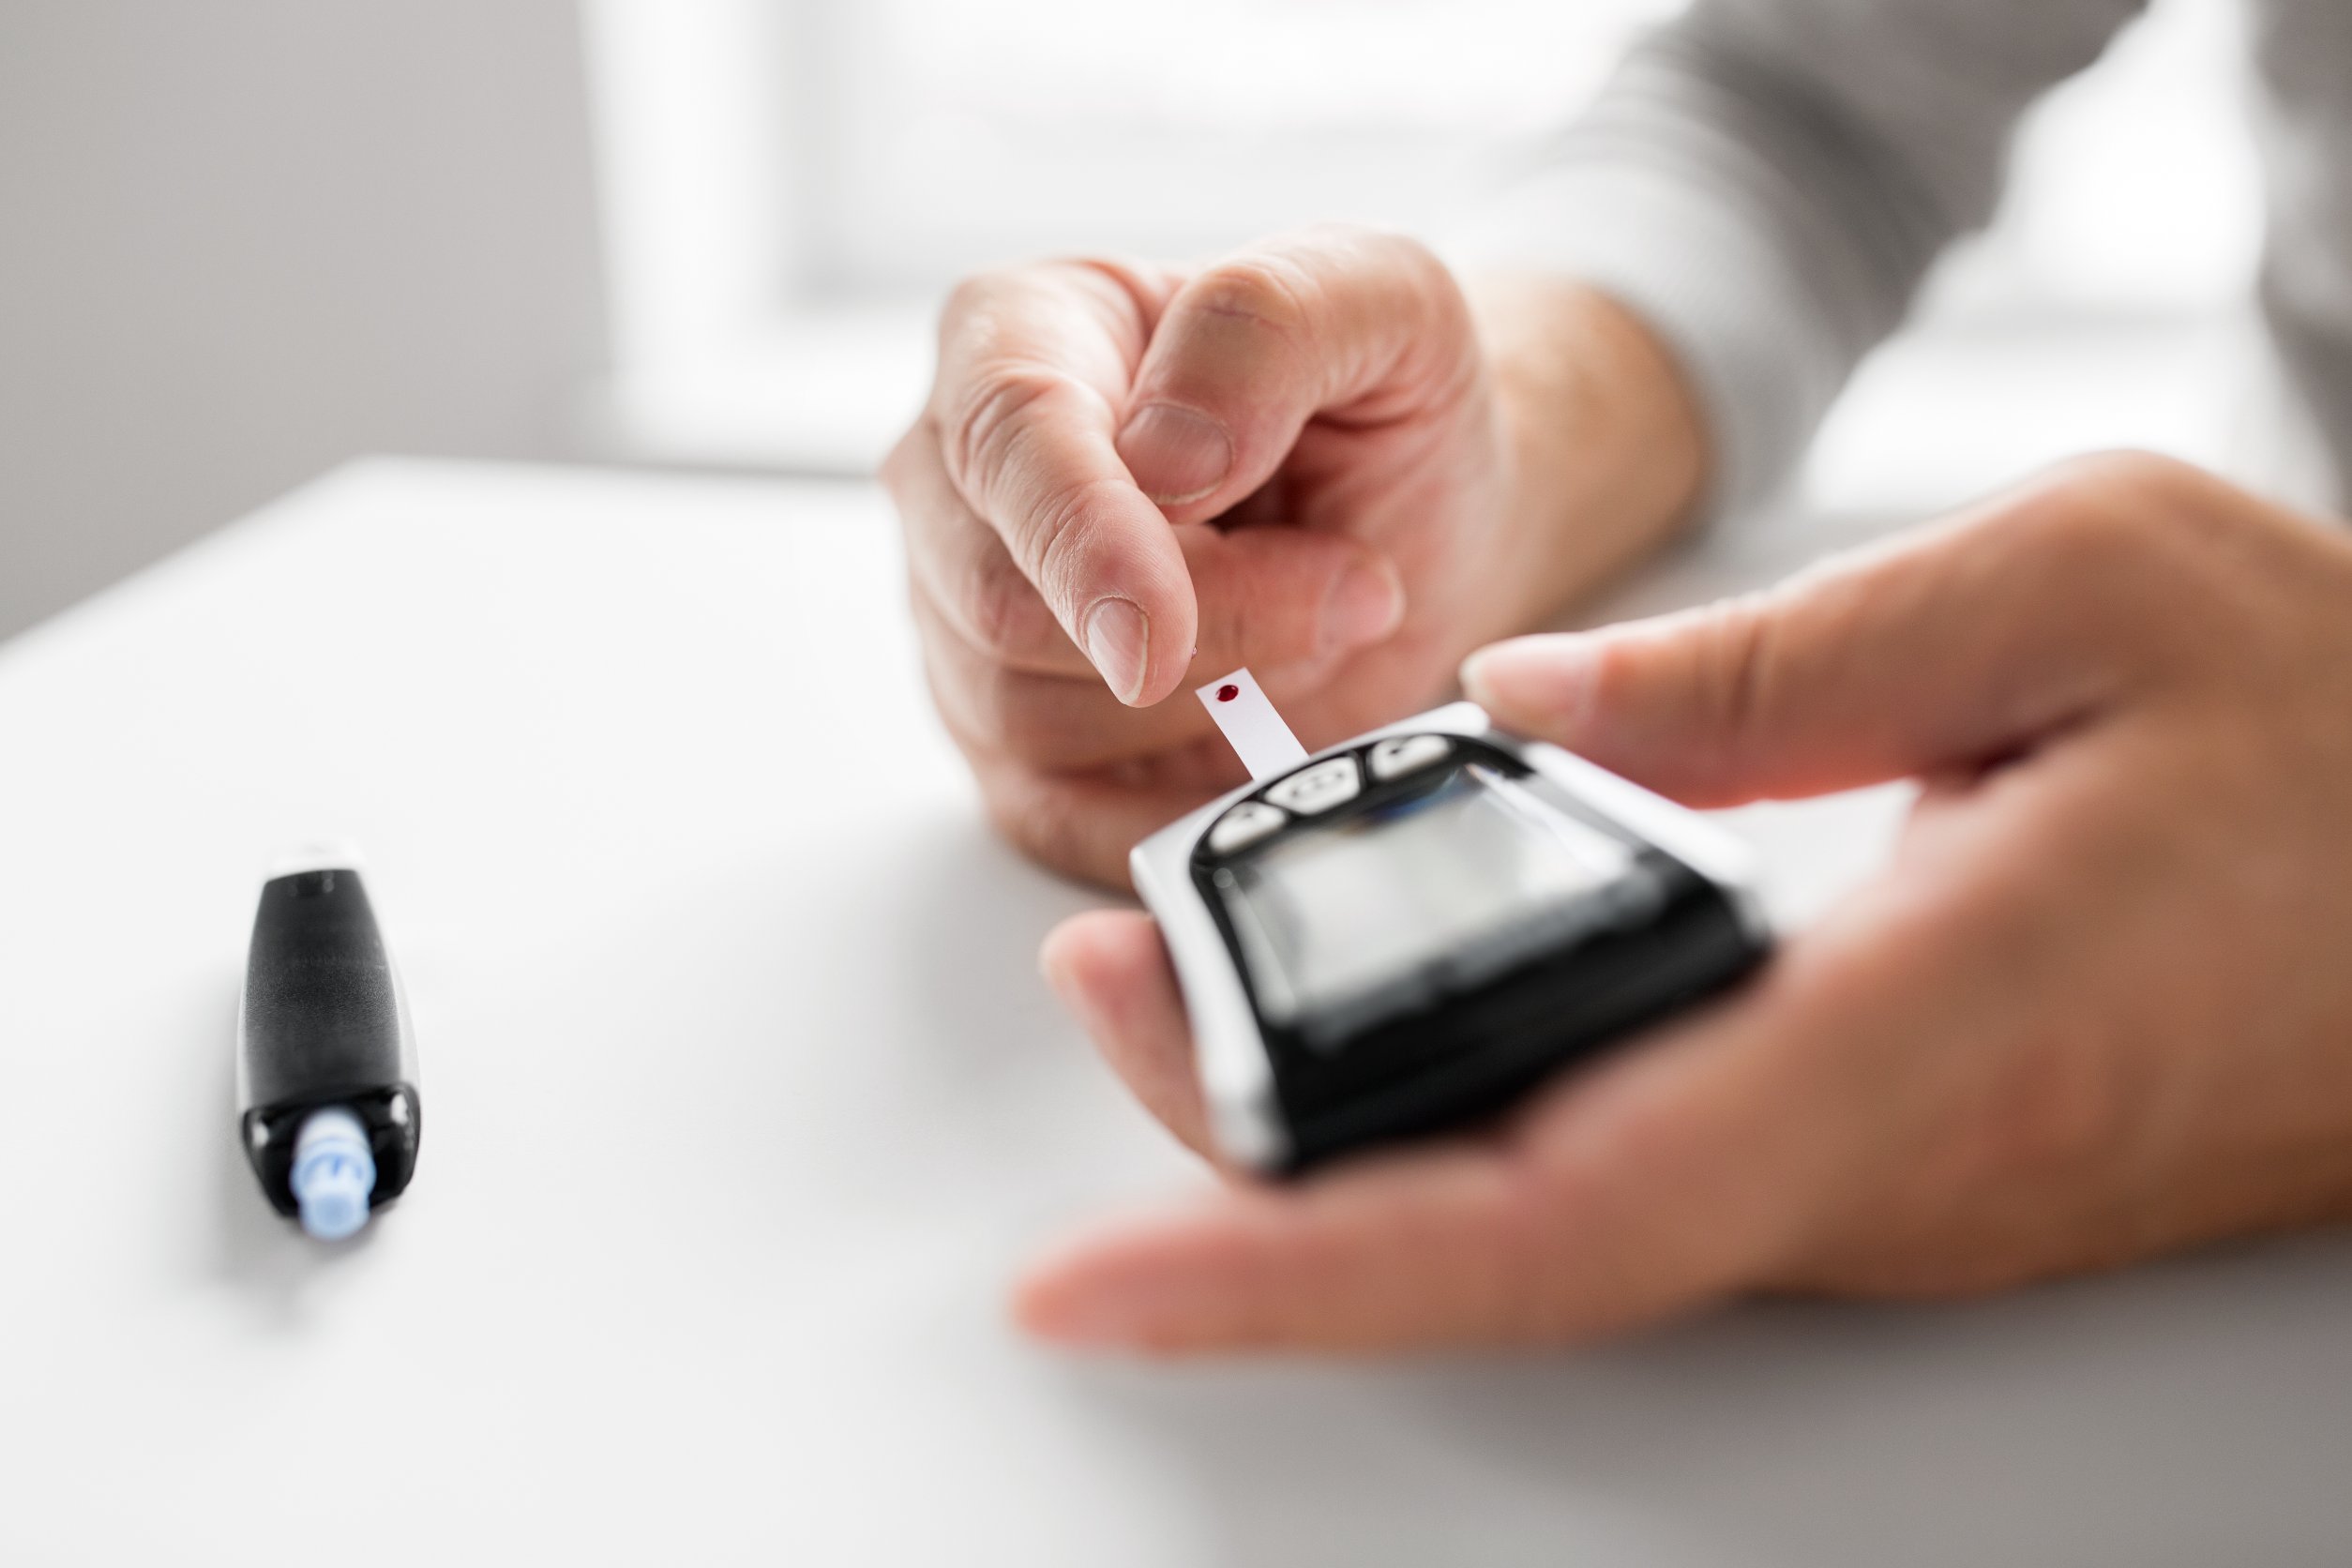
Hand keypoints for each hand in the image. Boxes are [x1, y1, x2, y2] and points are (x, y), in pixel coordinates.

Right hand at [883, 227, 1704, 883]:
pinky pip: (1059, 815)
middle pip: (1006, 606)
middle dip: (1203, 629)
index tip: (1157, 629)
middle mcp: (960, 483)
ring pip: (1030, 717)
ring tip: (1317, 625)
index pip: (1004, 440)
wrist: (1425, 518)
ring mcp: (968, 625)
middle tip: (1352, 589)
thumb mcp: (1382, 296)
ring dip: (1213, 699)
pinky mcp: (1015, 748)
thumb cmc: (1378, 400)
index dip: (1080, 540)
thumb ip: (1268, 324)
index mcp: (1017, 336)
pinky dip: (1183, 802)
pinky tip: (1272, 739)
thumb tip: (1166, 453)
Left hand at [1018, 453, 2351, 1353]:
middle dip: (1244, 1152)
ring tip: (1173, 975)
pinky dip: (1447, 1109)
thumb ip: (1787, 654)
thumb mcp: (2084, 583)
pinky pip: (1613, 1177)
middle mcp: (1870, 1172)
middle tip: (1099, 979)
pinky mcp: (1869, 1167)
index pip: (1556, 1216)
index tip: (1097, 1277)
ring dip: (1327, 1126)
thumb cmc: (2341, 737)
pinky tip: (1366, 1015)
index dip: (1298, 1266)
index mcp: (1915, 1036)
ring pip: (1540, 1223)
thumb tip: (1524, 703)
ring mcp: (1869, 1196)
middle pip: (1493, 1243)